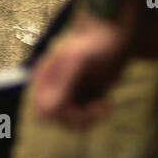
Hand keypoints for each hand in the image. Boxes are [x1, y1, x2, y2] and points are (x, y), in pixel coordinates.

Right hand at [30, 8, 133, 126]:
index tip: (80, 109)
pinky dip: (95, 117)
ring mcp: (68, 92)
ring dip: (89, 119)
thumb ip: (62, 84)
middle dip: (78, 118)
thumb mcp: (78, 61)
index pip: (41, 108)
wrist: (116, 37)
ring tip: (104, 106)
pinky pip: (83, 118)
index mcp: (45, 76)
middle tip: (99, 108)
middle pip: (57, 118)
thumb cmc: (96, 43)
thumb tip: (46, 112)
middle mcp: (54, 86)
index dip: (59, 114)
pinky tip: (106, 104)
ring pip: (70, 121)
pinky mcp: (83, 97)